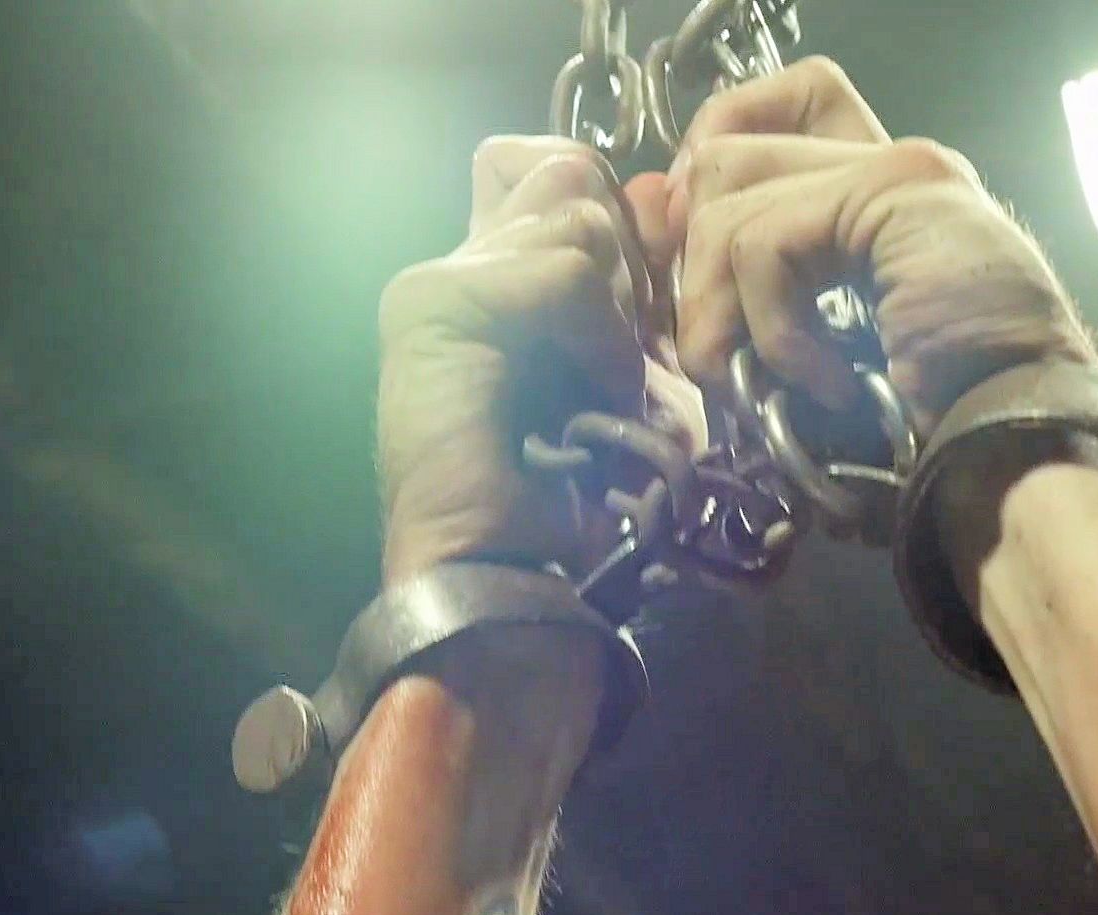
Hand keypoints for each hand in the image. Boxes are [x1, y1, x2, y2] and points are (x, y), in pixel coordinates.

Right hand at [376, 138, 704, 583]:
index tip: (635, 300)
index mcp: (486, 276)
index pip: (546, 166)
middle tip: (616, 362)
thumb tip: (659, 194)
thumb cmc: (566, 492)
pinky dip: (600, 343)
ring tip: (599, 393)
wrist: (500, 566)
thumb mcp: (615, 365)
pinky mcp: (441, 301)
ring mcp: (437, 280)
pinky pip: (566, 276)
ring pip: (577, 223)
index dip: (610, 209)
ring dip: (613, 318)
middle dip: (621, 268)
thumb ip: (619, 280)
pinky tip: (593, 403)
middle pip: (569, 177)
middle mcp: (453, 264)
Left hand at [667, 58, 1097, 434]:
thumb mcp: (796, 354)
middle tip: (728, 358)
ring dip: (724, 316)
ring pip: (726, 197)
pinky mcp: (894, 190)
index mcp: (867, 198)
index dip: (697, 189)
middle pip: (721, 154)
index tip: (697, 286)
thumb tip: (648, 205)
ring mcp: (894, 169)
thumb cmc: (915, 431)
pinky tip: (829, 381)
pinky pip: (764, 244)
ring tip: (778, 384)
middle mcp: (883, 164)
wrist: (1009, 455)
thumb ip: (734, 276)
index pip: (750, 122)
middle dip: (693, 269)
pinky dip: (775, 333)